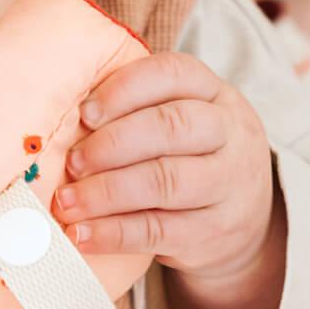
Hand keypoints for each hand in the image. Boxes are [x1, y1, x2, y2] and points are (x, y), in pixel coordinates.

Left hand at [52, 51, 277, 278]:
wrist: (245, 224)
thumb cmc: (191, 159)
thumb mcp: (182, 122)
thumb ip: (136, 112)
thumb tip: (64, 121)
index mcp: (215, 94)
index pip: (174, 74)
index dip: (124, 90)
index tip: (84, 113)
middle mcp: (231, 133)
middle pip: (171, 126)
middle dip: (112, 143)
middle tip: (72, 162)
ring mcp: (229, 184)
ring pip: (165, 181)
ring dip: (106, 191)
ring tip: (67, 201)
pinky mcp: (215, 231)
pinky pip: (158, 230)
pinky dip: (113, 233)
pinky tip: (82, 235)